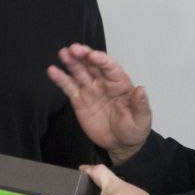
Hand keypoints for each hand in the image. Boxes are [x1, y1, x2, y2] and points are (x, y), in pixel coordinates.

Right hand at [48, 44, 150, 163]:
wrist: (120, 145)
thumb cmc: (134, 129)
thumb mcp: (142, 119)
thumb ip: (140, 104)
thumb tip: (141, 90)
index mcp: (120, 83)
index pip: (110, 67)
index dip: (102, 60)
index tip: (93, 55)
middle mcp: (103, 82)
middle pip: (92, 65)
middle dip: (83, 55)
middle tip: (73, 48)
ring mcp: (90, 90)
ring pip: (79, 72)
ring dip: (71, 62)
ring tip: (63, 53)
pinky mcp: (79, 100)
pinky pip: (69, 87)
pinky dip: (60, 79)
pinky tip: (52, 71)